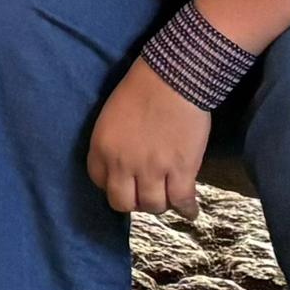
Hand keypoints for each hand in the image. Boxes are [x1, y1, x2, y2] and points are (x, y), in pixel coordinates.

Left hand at [87, 67, 210, 217]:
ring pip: (153, 205)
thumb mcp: (111, 117)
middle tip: (145, 194)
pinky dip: (187, 209)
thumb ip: (112, 145)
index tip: (125, 183)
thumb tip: (123, 166)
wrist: (173, 78)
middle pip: (123, 203)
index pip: (99, 183)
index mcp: (102, 148)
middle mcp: (123, 164)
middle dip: (134, 201)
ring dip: (160, 203)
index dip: (113, 185)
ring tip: (168, 196)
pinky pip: (181, 201)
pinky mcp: (181, 170)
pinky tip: (190, 211)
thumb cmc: (142, 89)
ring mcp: (153, 169)